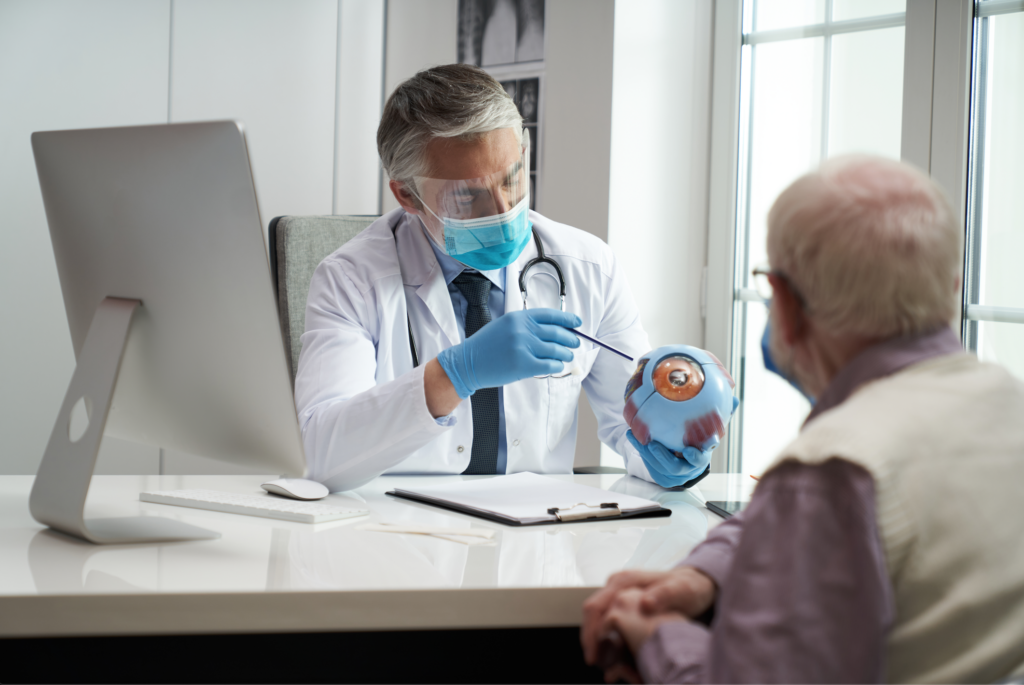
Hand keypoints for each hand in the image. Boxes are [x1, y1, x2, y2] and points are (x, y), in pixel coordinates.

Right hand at [436, 308, 580, 397]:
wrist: (468, 363)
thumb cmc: (486, 346)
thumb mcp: (505, 326)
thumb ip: (526, 326)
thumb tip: (553, 331)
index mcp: (519, 317)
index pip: (550, 315)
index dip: (567, 319)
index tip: (577, 322)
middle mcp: (523, 330)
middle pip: (557, 333)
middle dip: (570, 339)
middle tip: (575, 343)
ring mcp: (524, 347)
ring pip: (556, 350)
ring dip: (566, 354)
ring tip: (567, 356)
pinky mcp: (524, 365)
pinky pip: (550, 365)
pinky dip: (557, 366)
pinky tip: (557, 366)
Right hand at [581, 567, 716, 665]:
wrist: (695, 584)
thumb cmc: (689, 588)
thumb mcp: (682, 591)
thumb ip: (664, 595)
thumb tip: (645, 603)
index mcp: (625, 580)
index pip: (596, 607)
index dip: (591, 634)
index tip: (594, 657)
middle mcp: (617, 584)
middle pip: (592, 613)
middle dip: (590, 640)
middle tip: (596, 663)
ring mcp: (619, 592)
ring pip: (597, 617)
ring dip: (597, 640)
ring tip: (604, 663)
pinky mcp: (623, 600)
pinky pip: (607, 618)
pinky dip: (606, 637)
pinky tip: (613, 653)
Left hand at [626, 431, 711, 488]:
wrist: (687, 453)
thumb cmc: (692, 438)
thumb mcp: (696, 432)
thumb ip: (691, 428)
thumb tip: (685, 408)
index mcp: (701, 458)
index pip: (699, 460)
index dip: (694, 457)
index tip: (687, 451)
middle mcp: (690, 471)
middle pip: (675, 467)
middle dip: (661, 456)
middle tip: (652, 444)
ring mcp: (676, 478)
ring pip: (659, 468)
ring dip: (645, 452)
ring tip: (634, 434)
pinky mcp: (664, 479)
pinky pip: (651, 469)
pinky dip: (642, 453)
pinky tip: (634, 439)